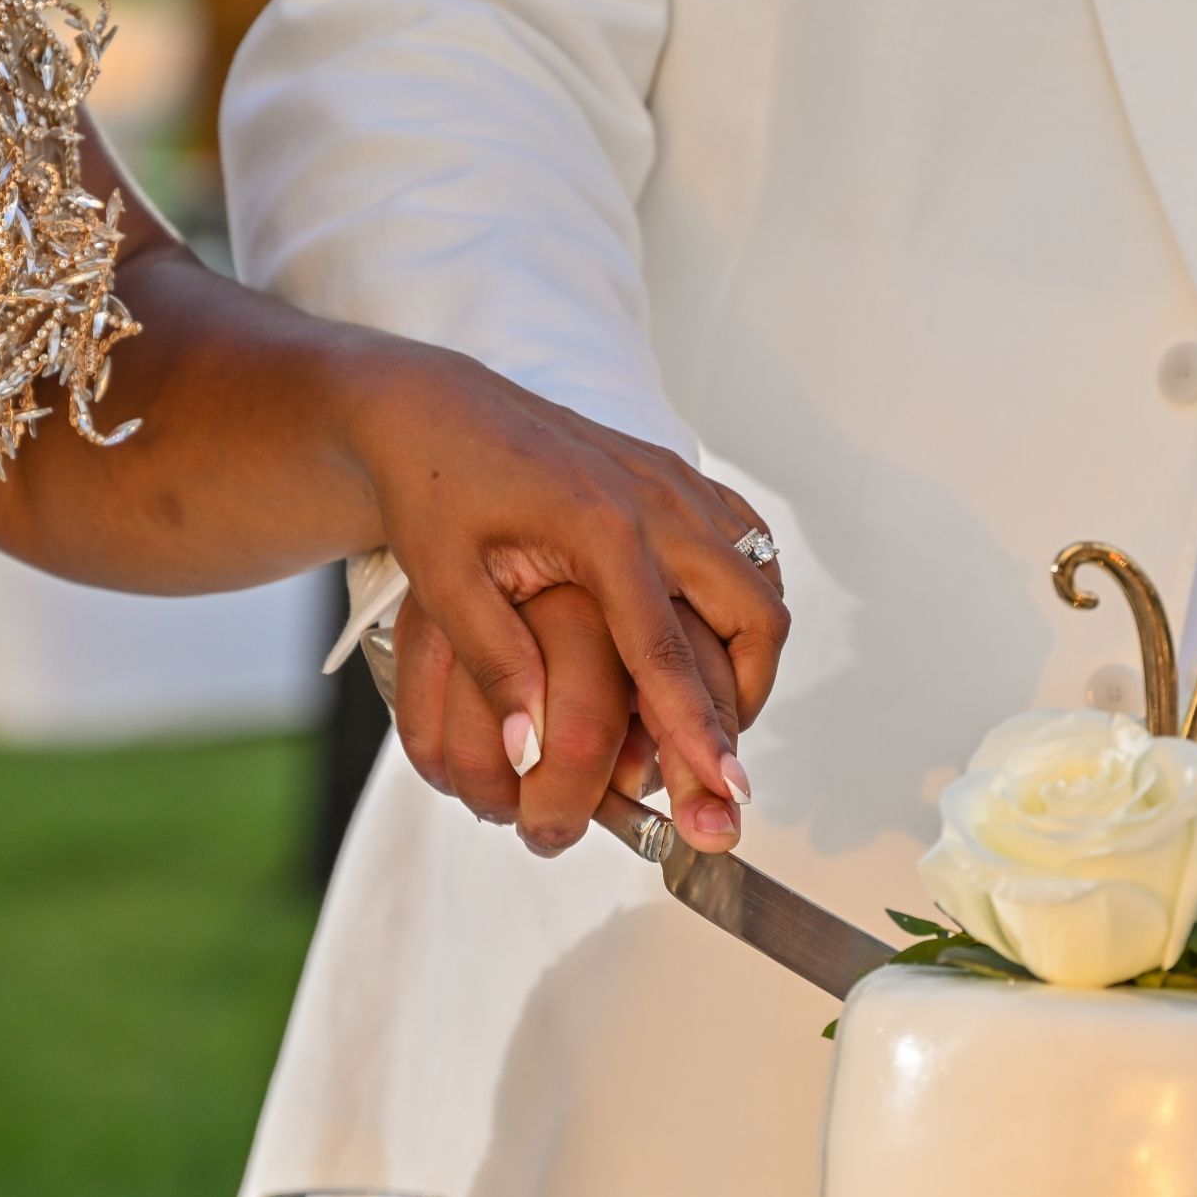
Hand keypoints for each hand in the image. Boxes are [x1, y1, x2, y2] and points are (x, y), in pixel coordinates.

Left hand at [343, 342, 786, 803]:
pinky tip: (709, 639)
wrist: (436, 408)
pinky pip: (747, 545)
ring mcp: (676, 482)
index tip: (727, 788)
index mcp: (601, 527)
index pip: (668, 652)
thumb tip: (528, 756)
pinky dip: (746, 599)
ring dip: (751, 651)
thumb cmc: (433, 488)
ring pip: (762, 580)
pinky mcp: (677, 478)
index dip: (700, 729)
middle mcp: (657, 500)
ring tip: (709, 706)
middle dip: (747, 695)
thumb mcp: (445, 582)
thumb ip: (495, 666)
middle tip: (712, 751)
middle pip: (753, 615)